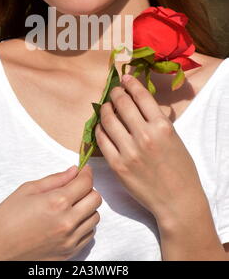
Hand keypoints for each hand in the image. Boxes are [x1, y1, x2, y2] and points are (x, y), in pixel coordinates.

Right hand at [0, 165, 101, 260]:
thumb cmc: (6, 219)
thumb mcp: (27, 190)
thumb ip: (54, 179)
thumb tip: (73, 171)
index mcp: (56, 202)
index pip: (86, 183)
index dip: (86, 173)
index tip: (83, 170)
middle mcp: (67, 222)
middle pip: (95, 199)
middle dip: (88, 188)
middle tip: (76, 186)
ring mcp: (70, 240)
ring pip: (95, 217)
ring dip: (87, 207)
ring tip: (71, 205)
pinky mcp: (69, 253)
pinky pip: (89, 235)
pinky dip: (84, 224)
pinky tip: (70, 220)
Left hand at [95, 75, 204, 223]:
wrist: (176, 199)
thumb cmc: (179, 166)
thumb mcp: (175, 137)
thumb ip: (157, 118)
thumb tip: (140, 98)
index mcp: (162, 126)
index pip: (141, 96)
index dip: (131, 83)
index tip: (125, 78)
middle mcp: (144, 136)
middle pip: (122, 103)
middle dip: (116, 93)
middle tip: (114, 91)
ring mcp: (129, 151)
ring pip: (108, 119)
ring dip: (105, 108)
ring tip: (106, 106)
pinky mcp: (117, 165)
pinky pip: (101, 139)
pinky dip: (99, 128)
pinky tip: (101, 126)